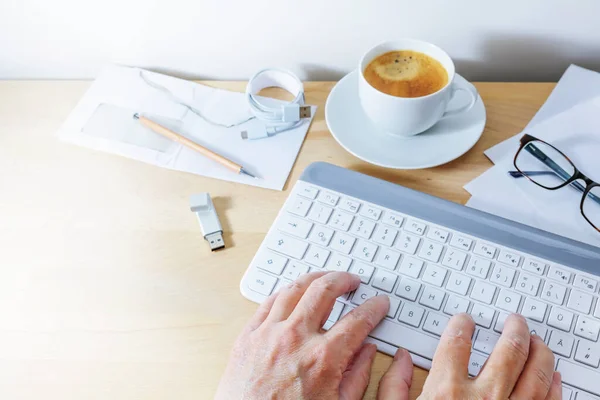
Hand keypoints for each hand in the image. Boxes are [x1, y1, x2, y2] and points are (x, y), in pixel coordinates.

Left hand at [215, 271, 389, 398]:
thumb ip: (357, 376)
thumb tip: (368, 350)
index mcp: (323, 358)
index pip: (358, 320)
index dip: (374, 307)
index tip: (379, 303)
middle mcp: (295, 339)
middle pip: (325, 290)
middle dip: (344, 280)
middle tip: (352, 281)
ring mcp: (268, 334)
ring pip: (294, 289)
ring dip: (314, 279)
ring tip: (326, 279)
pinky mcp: (248, 337)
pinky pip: (268, 302)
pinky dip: (285, 292)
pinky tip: (294, 292)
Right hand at [377, 313, 562, 399]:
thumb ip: (393, 386)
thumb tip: (400, 359)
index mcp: (446, 390)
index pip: (459, 340)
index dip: (463, 323)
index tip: (465, 320)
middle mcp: (483, 398)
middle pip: (509, 350)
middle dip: (515, 329)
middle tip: (515, 322)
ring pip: (537, 372)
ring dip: (540, 351)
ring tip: (537, 341)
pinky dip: (554, 386)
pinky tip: (552, 376)